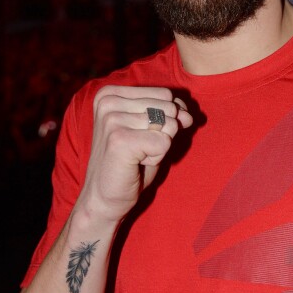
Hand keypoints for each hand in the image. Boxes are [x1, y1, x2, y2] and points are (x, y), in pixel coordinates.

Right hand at [76, 85, 192, 223]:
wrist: (105, 199)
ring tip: (135, 157)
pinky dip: (156, 158)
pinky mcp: (119, 139)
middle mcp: (109, 101)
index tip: (139, 138)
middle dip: (163, 134)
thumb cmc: (129, 165)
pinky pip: (164, 142)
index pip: (166, 95)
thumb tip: (188, 115)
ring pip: (169, 125)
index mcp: (111, 93)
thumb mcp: (154, 132)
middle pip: (168, 107)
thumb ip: (171, 116)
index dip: (164, 121)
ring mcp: (112, 119)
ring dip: (159, 147)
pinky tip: (135, 164)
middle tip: (138, 150)